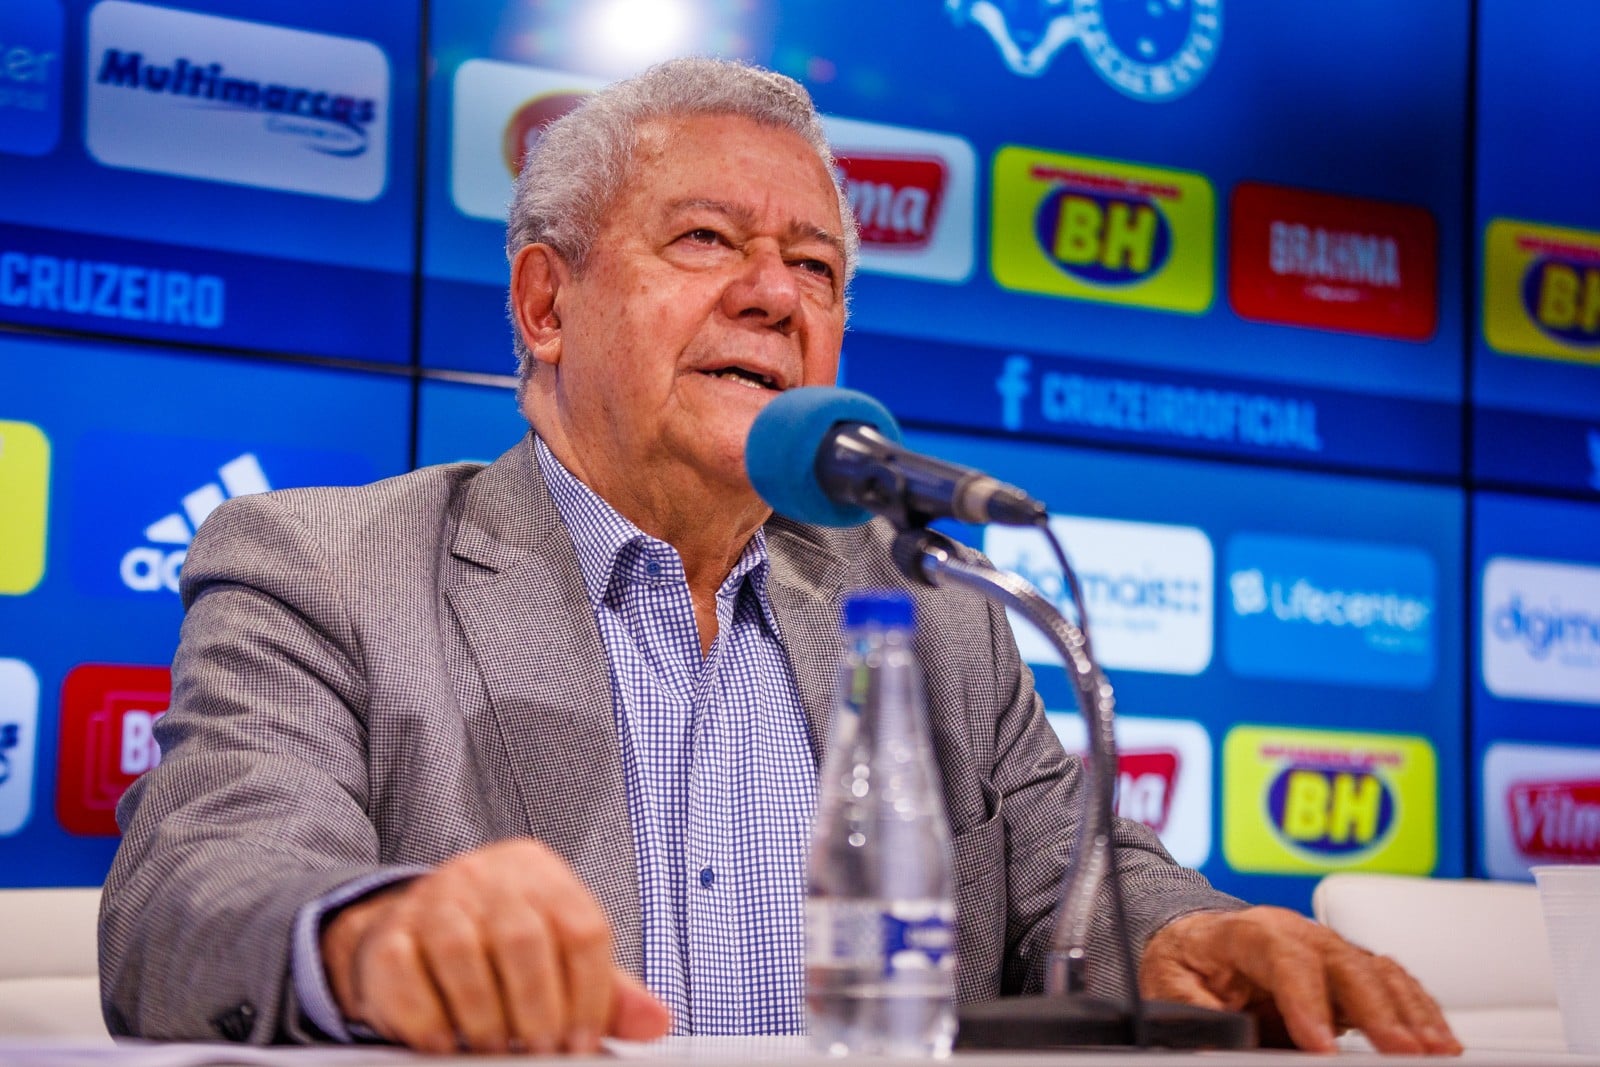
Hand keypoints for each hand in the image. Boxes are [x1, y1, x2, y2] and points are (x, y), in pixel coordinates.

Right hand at [321, 839, 671, 1053]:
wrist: (411, 928)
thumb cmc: (500, 947)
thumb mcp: (561, 957)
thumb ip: (608, 991)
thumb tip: (656, 1022)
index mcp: (541, 874)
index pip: (582, 928)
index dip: (589, 995)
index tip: (582, 1044)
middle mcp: (488, 877)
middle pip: (524, 939)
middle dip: (537, 1009)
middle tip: (539, 1051)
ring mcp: (434, 900)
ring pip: (463, 955)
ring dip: (484, 1019)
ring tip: (495, 1048)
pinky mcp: (390, 934)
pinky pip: (406, 975)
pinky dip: (429, 1020)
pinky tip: (446, 1041)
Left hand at [1139, 906, 1461, 1054]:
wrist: (1194, 936)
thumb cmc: (1185, 958)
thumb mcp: (1169, 983)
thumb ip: (1191, 1011)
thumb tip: (1217, 1042)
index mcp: (1250, 931)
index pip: (1285, 958)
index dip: (1306, 1000)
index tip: (1319, 1044)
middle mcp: (1299, 934)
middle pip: (1345, 963)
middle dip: (1376, 1010)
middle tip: (1401, 1052)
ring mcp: (1329, 951)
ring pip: (1378, 972)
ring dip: (1410, 1012)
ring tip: (1434, 1051)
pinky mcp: (1349, 974)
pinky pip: (1393, 986)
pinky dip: (1418, 1011)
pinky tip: (1438, 1039)